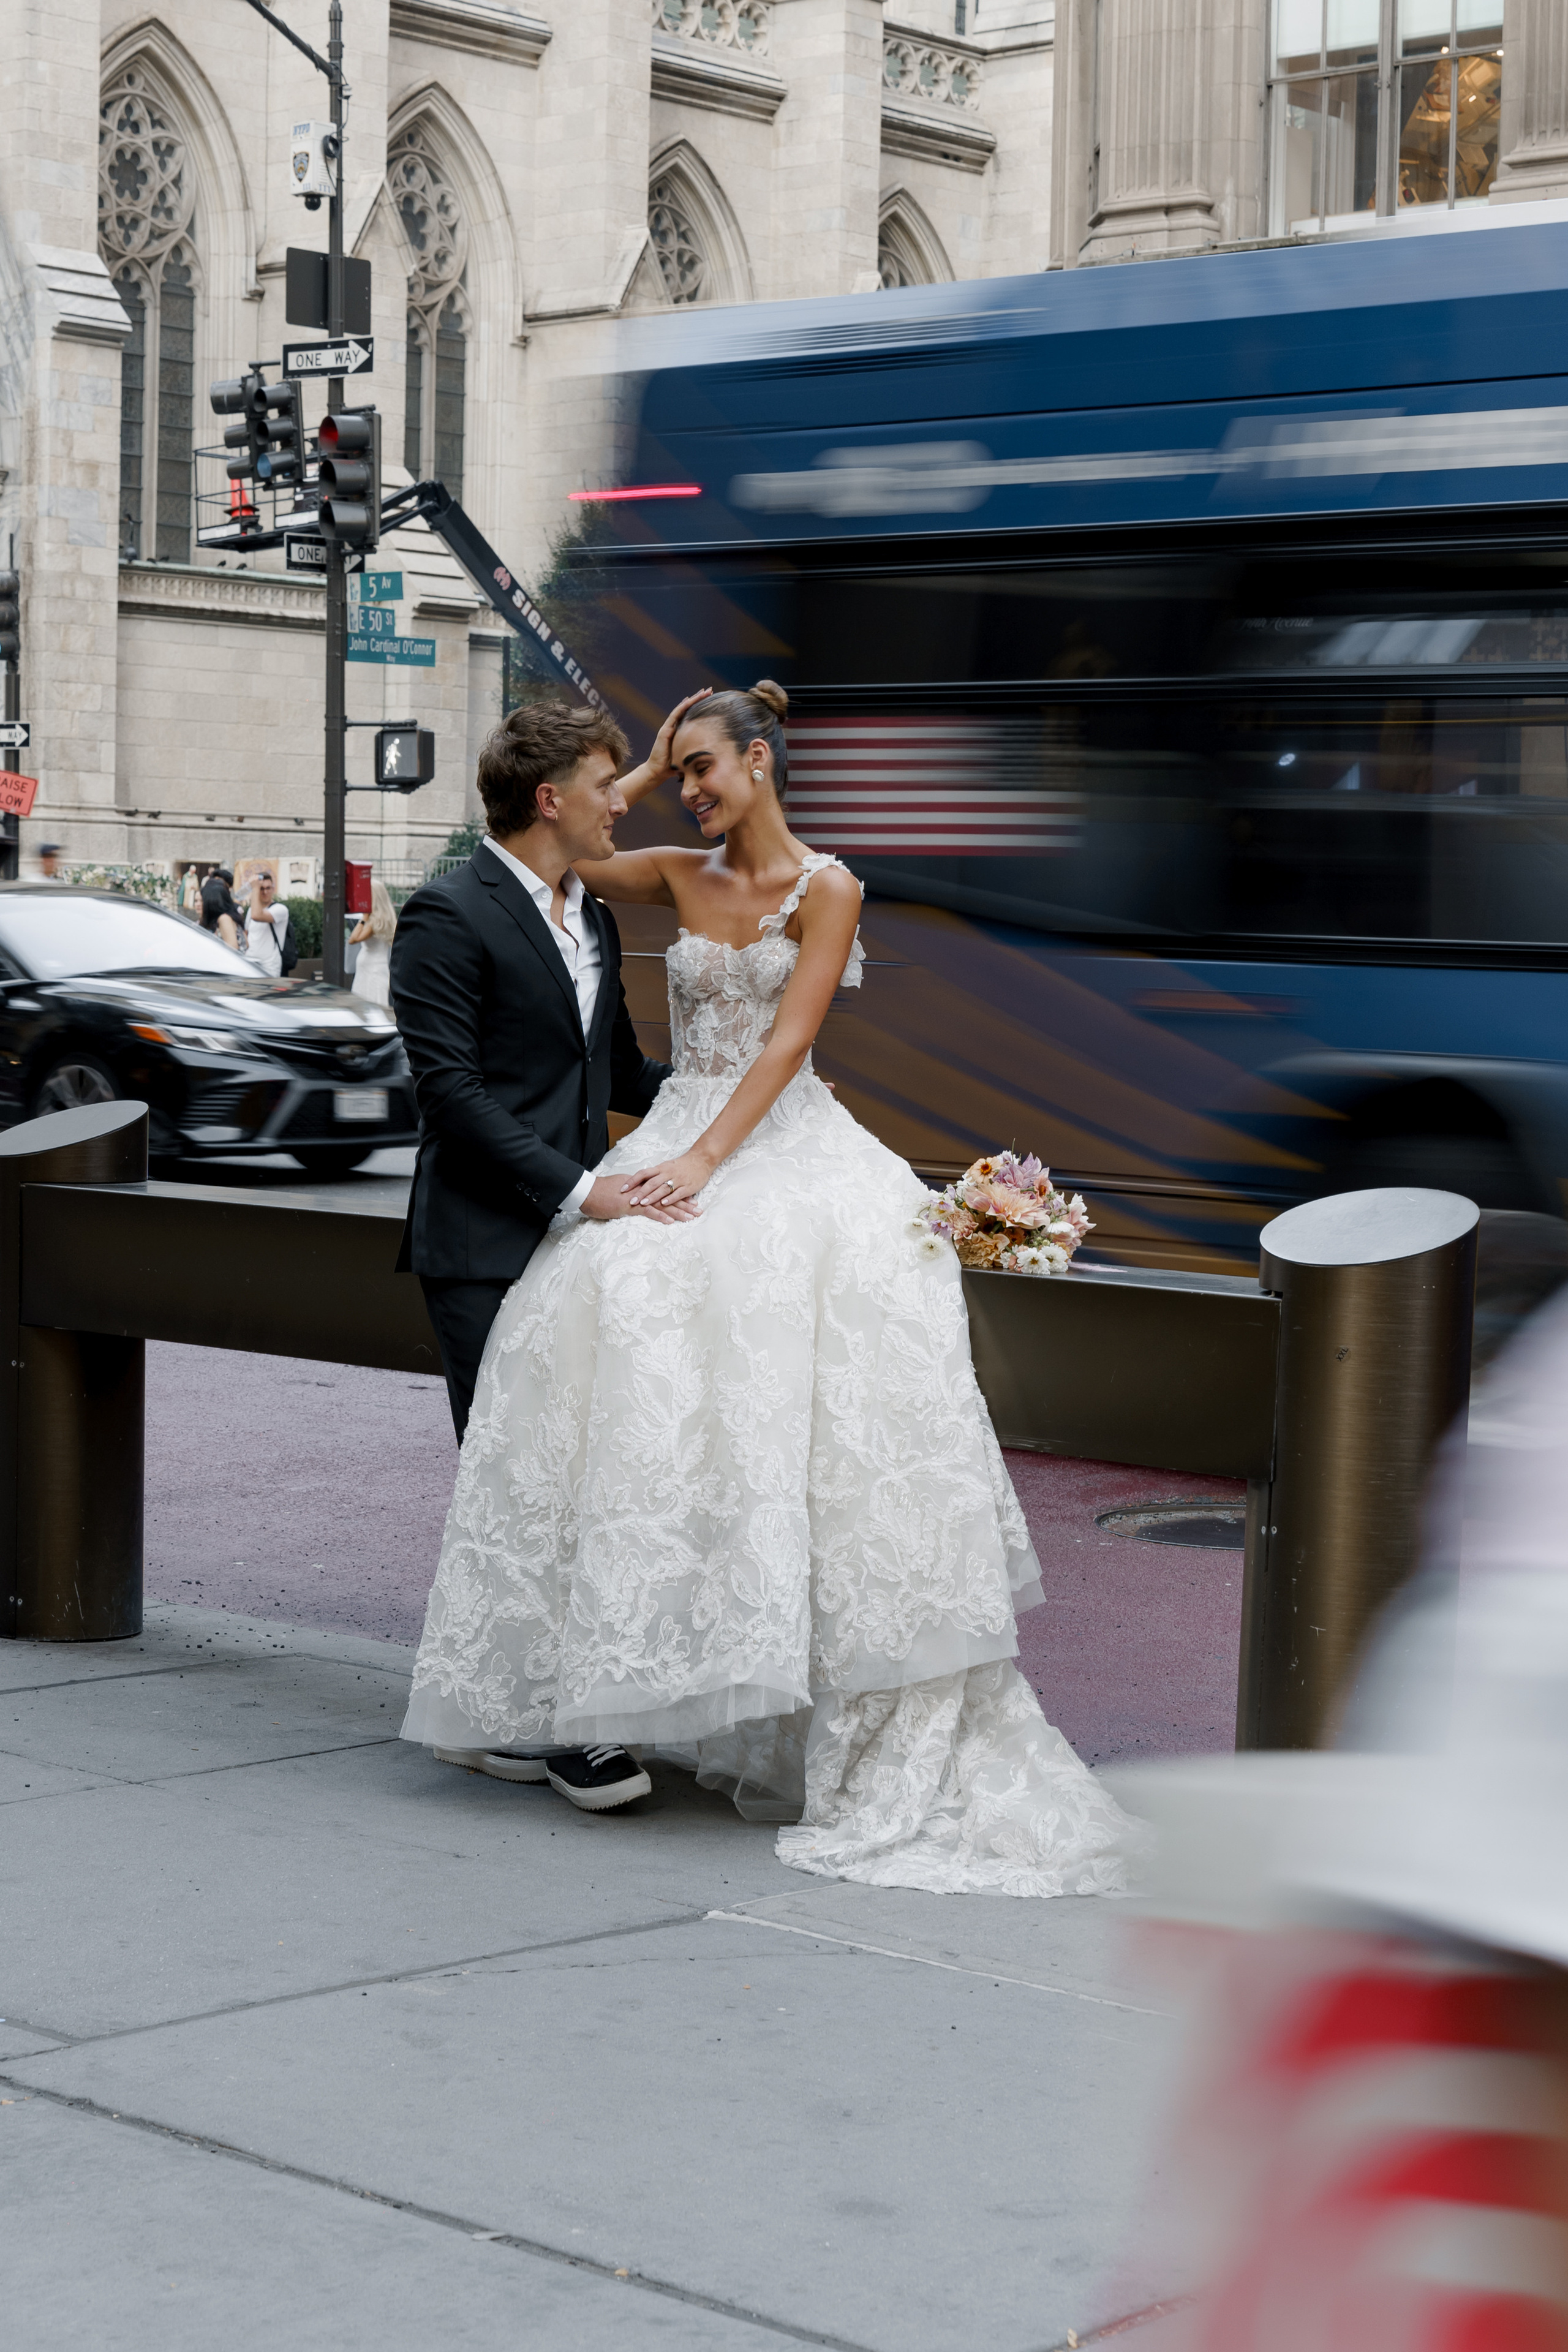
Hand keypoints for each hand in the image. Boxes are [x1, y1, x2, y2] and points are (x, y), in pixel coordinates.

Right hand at [580, 1171, 699, 1224]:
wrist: (589, 1191)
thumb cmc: (602, 1191)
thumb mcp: (622, 1188)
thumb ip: (635, 1192)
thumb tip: (641, 1195)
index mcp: (644, 1188)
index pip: (665, 1192)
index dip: (679, 1197)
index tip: (692, 1202)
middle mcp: (644, 1192)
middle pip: (668, 1198)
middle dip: (685, 1205)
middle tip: (699, 1211)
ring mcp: (638, 1199)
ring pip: (662, 1205)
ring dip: (678, 1212)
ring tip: (691, 1217)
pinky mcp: (630, 1207)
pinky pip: (648, 1212)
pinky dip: (660, 1217)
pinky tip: (671, 1222)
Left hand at [620, 1149, 713, 1209]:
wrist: (701, 1160)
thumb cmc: (682, 1165)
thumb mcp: (666, 1167)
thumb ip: (655, 1175)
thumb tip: (639, 1183)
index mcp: (661, 1168)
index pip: (643, 1173)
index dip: (632, 1181)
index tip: (622, 1188)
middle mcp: (668, 1173)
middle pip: (651, 1182)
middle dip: (640, 1192)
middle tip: (630, 1200)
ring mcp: (678, 1180)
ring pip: (663, 1188)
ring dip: (652, 1196)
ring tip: (643, 1203)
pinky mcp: (688, 1186)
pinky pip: (678, 1193)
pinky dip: (670, 1198)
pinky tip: (663, 1204)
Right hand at [646, 688, 711, 784]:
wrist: (657, 772)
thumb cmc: (673, 767)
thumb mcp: (688, 756)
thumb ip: (696, 752)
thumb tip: (713, 754)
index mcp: (680, 731)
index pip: (691, 715)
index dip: (700, 706)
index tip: (711, 699)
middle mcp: (674, 726)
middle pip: (688, 709)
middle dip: (699, 699)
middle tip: (710, 690)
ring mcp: (668, 727)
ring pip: (682, 709)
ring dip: (692, 700)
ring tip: (703, 692)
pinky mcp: (664, 731)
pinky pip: (674, 716)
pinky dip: (681, 707)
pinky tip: (688, 700)